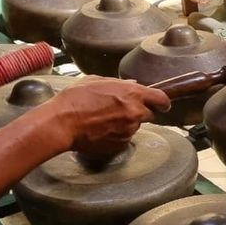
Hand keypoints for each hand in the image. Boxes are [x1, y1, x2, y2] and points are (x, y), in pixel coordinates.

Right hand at [51, 77, 169, 156]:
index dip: (163, 102)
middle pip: (149, 114)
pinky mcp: (121, 144)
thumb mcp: (97, 81)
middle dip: (140, 113)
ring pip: (134, 127)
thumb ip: (119, 83)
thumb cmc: (75, 100)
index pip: (161, 99)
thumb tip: (132, 84)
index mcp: (132, 93)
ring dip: (125, 124)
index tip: (163, 105)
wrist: (62, 122)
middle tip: (121, 111)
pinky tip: (101, 129)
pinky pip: (124, 138)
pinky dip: (117, 135)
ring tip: (103, 119)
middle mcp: (135, 112)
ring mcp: (129, 130)